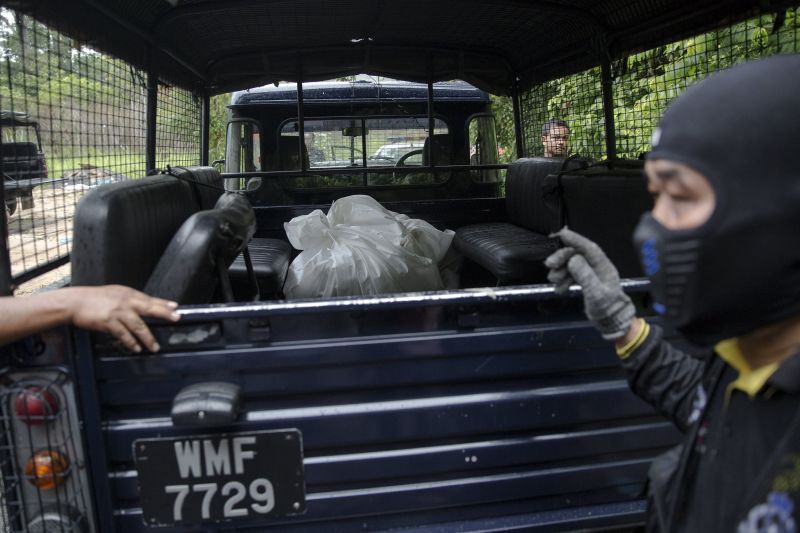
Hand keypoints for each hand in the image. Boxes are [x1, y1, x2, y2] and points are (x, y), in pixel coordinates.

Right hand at [64, 285, 179, 351]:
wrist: (75, 302)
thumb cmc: (95, 298)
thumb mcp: (115, 294)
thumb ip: (130, 299)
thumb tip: (145, 305)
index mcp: (128, 294)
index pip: (150, 299)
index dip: (164, 303)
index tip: (176, 308)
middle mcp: (125, 302)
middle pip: (149, 308)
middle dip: (164, 313)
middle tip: (176, 319)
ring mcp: (117, 312)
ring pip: (138, 325)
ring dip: (148, 337)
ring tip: (154, 347)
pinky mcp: (108, 322)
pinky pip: (123, 334)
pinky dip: (131, 342)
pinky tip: (136, 348)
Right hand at [544, 228, 634, 339]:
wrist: (611, 321)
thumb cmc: (608, 308)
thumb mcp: (596, 293)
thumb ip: (585, 276)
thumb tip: (573, 260)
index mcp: (603, 266)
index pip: (588, 248)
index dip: (575, 240)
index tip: (562, 234)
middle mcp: (596, 267)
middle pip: (576, 255)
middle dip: (561, 258)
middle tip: (549, 264)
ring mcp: (590, 274)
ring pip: (571, 265)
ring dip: (559, 271)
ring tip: (554, 281)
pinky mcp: (585, 281)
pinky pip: (570, 275)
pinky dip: (562, 280)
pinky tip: (559, 289)